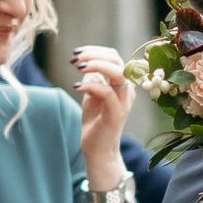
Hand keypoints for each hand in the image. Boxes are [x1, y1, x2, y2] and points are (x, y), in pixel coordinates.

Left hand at [71, 46, 136, 186]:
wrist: (98, 151)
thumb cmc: (95, 124)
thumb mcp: (92, 98)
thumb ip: (93, 81)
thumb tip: (88, 67)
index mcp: (122, 85)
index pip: (114, 58)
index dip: (96, 51)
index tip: (77, 53)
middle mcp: (127, 91)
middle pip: (117, 61)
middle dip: (94, 55)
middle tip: (75, 59)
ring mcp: (123, 102)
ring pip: (117, 73)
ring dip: (95, 65)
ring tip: (77, 67)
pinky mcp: (116, 113)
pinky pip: (106, 92)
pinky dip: (90, 85)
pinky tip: (76, 86)